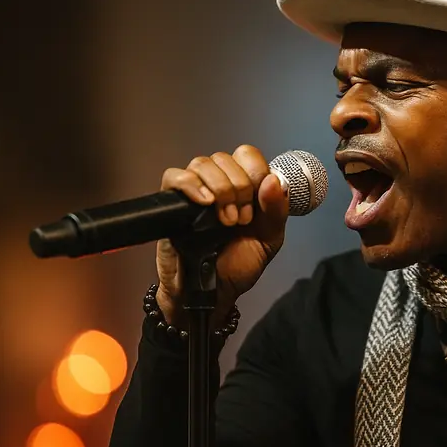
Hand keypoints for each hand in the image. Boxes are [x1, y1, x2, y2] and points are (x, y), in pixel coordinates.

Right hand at [154, 144, 288, 323]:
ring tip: (225, 220)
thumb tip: (273, 180)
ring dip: (219, 189)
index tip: (257, 202)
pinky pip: (174, 176)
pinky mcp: (170, 203)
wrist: (212, 292)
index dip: (254, 171)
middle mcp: (218, 184)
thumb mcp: (269, 240)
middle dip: (239, 187)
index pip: (247, 155)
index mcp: (244, 187)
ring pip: (202, 163)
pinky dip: (190, 185)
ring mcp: (194, 192)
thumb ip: (276, 211)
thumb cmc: (238, 266)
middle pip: (225, 157)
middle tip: (240, 220)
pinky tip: (204, 203)